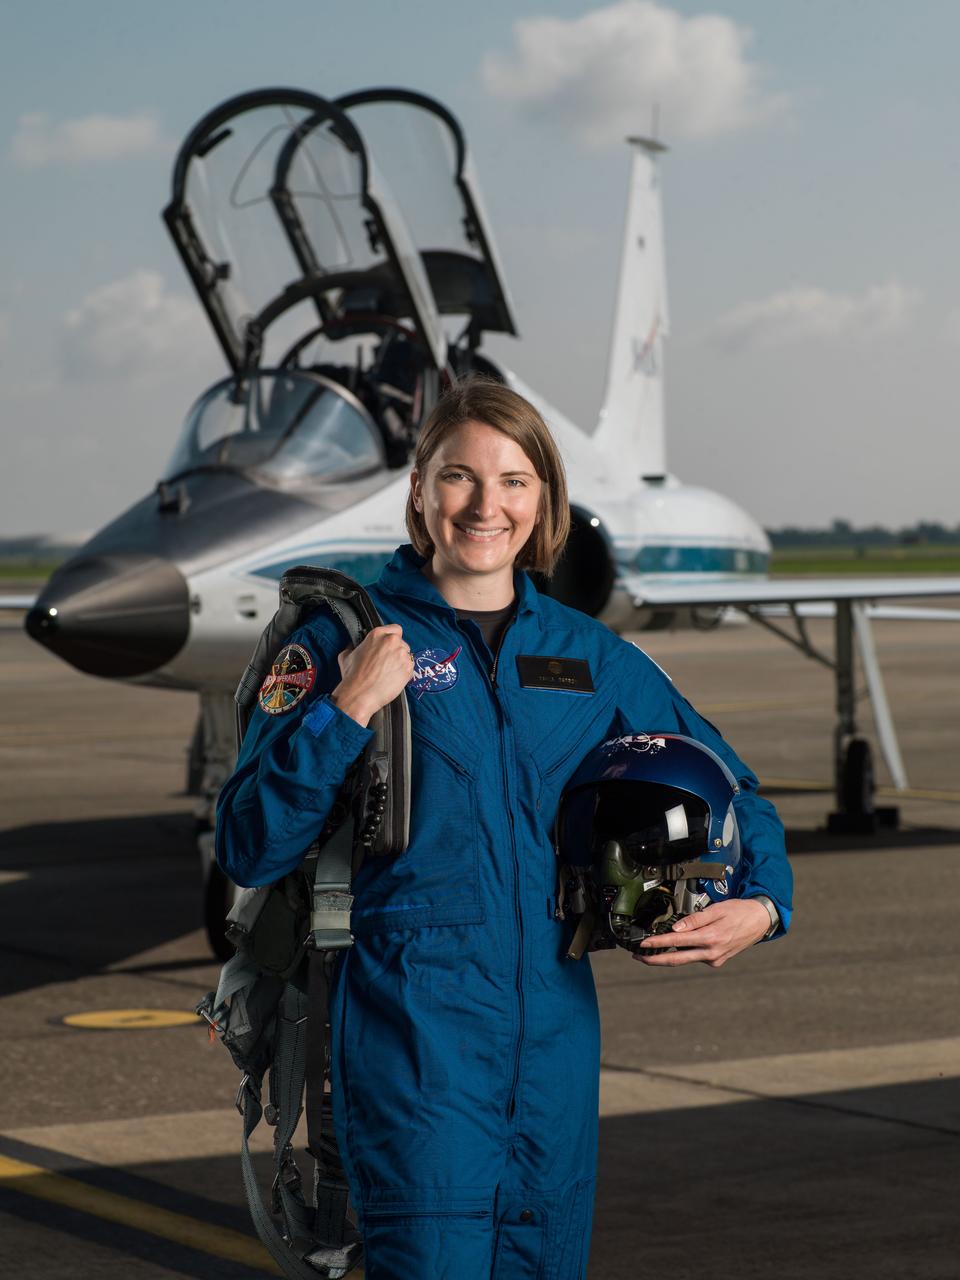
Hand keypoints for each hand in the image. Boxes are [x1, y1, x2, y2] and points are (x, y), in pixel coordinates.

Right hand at [330, 624, 414, 726]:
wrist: (360, 695)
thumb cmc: (352, 677)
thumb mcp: (346, 656)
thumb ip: (353, 647)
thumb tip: (353, 647)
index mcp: (377, 634)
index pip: (395, 629)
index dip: (393, 638)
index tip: (389, 646)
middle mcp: (392, 641)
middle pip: (402, 643)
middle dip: (396, 652)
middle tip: (387, 662)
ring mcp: (402, 654)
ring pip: (407, 655)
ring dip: (401, 662)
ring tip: (389, 673)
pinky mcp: (408, 668)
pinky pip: (410, 667)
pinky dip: (404, 672)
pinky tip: (393, 679)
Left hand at [632, 898, 770, 968]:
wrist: (759, 921)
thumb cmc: (739, 912)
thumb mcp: (717, 909)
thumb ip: (695, 919)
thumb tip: (675, 929)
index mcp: (710, 938)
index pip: (677, 943)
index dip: (658, 944)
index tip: (644, 945)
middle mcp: (711, 953)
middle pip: (677, 960)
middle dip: (655, 959)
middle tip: (639, 957)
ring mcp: (714, 959)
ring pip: (686, 959)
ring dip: (668, 956)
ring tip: (652, 951)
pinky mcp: (716, 961)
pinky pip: (696, 957)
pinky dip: (685, 952)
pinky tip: (680, 945)